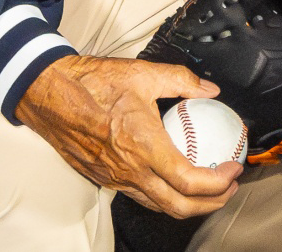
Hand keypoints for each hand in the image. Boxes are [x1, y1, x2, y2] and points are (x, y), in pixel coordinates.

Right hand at [15, 56, 241, 217]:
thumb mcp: (143, 73)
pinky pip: (139, 196)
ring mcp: (114, 178)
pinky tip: (169, 178)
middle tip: (228, 187)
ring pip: (158, 206)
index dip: (220, 181)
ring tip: (205, 187)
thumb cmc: (92, 83)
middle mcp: (130, 170)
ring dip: (187, 203)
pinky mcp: (102, 178)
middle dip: (211, 203)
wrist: (48, 93)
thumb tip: (209, 91)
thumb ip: (182, 81)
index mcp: (144, 146)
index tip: (234, 167)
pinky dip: (162, 195)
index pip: (190, 181)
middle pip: (179, 207)